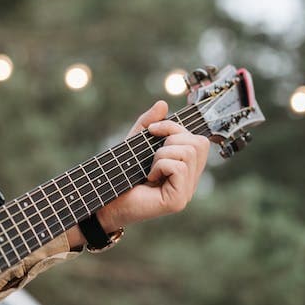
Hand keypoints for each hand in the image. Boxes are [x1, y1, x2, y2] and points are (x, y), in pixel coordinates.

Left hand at [95, 100, 210, 232]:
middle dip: (172, 139)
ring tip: (149, 168)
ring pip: (188, 153)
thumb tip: (163, 103)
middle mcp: (191, 180)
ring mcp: (187, 192)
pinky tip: (149, 178)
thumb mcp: (135, 142)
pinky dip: (159, 166)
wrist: (105, 201)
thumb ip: (149, 122)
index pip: (199, 140)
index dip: (176, 128)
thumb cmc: (121, 174)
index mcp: (187, 168)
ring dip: (162, 154)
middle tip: (152, 155)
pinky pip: (178, 167)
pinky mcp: (178, 200)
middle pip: (199, 143)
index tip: (152, 130)